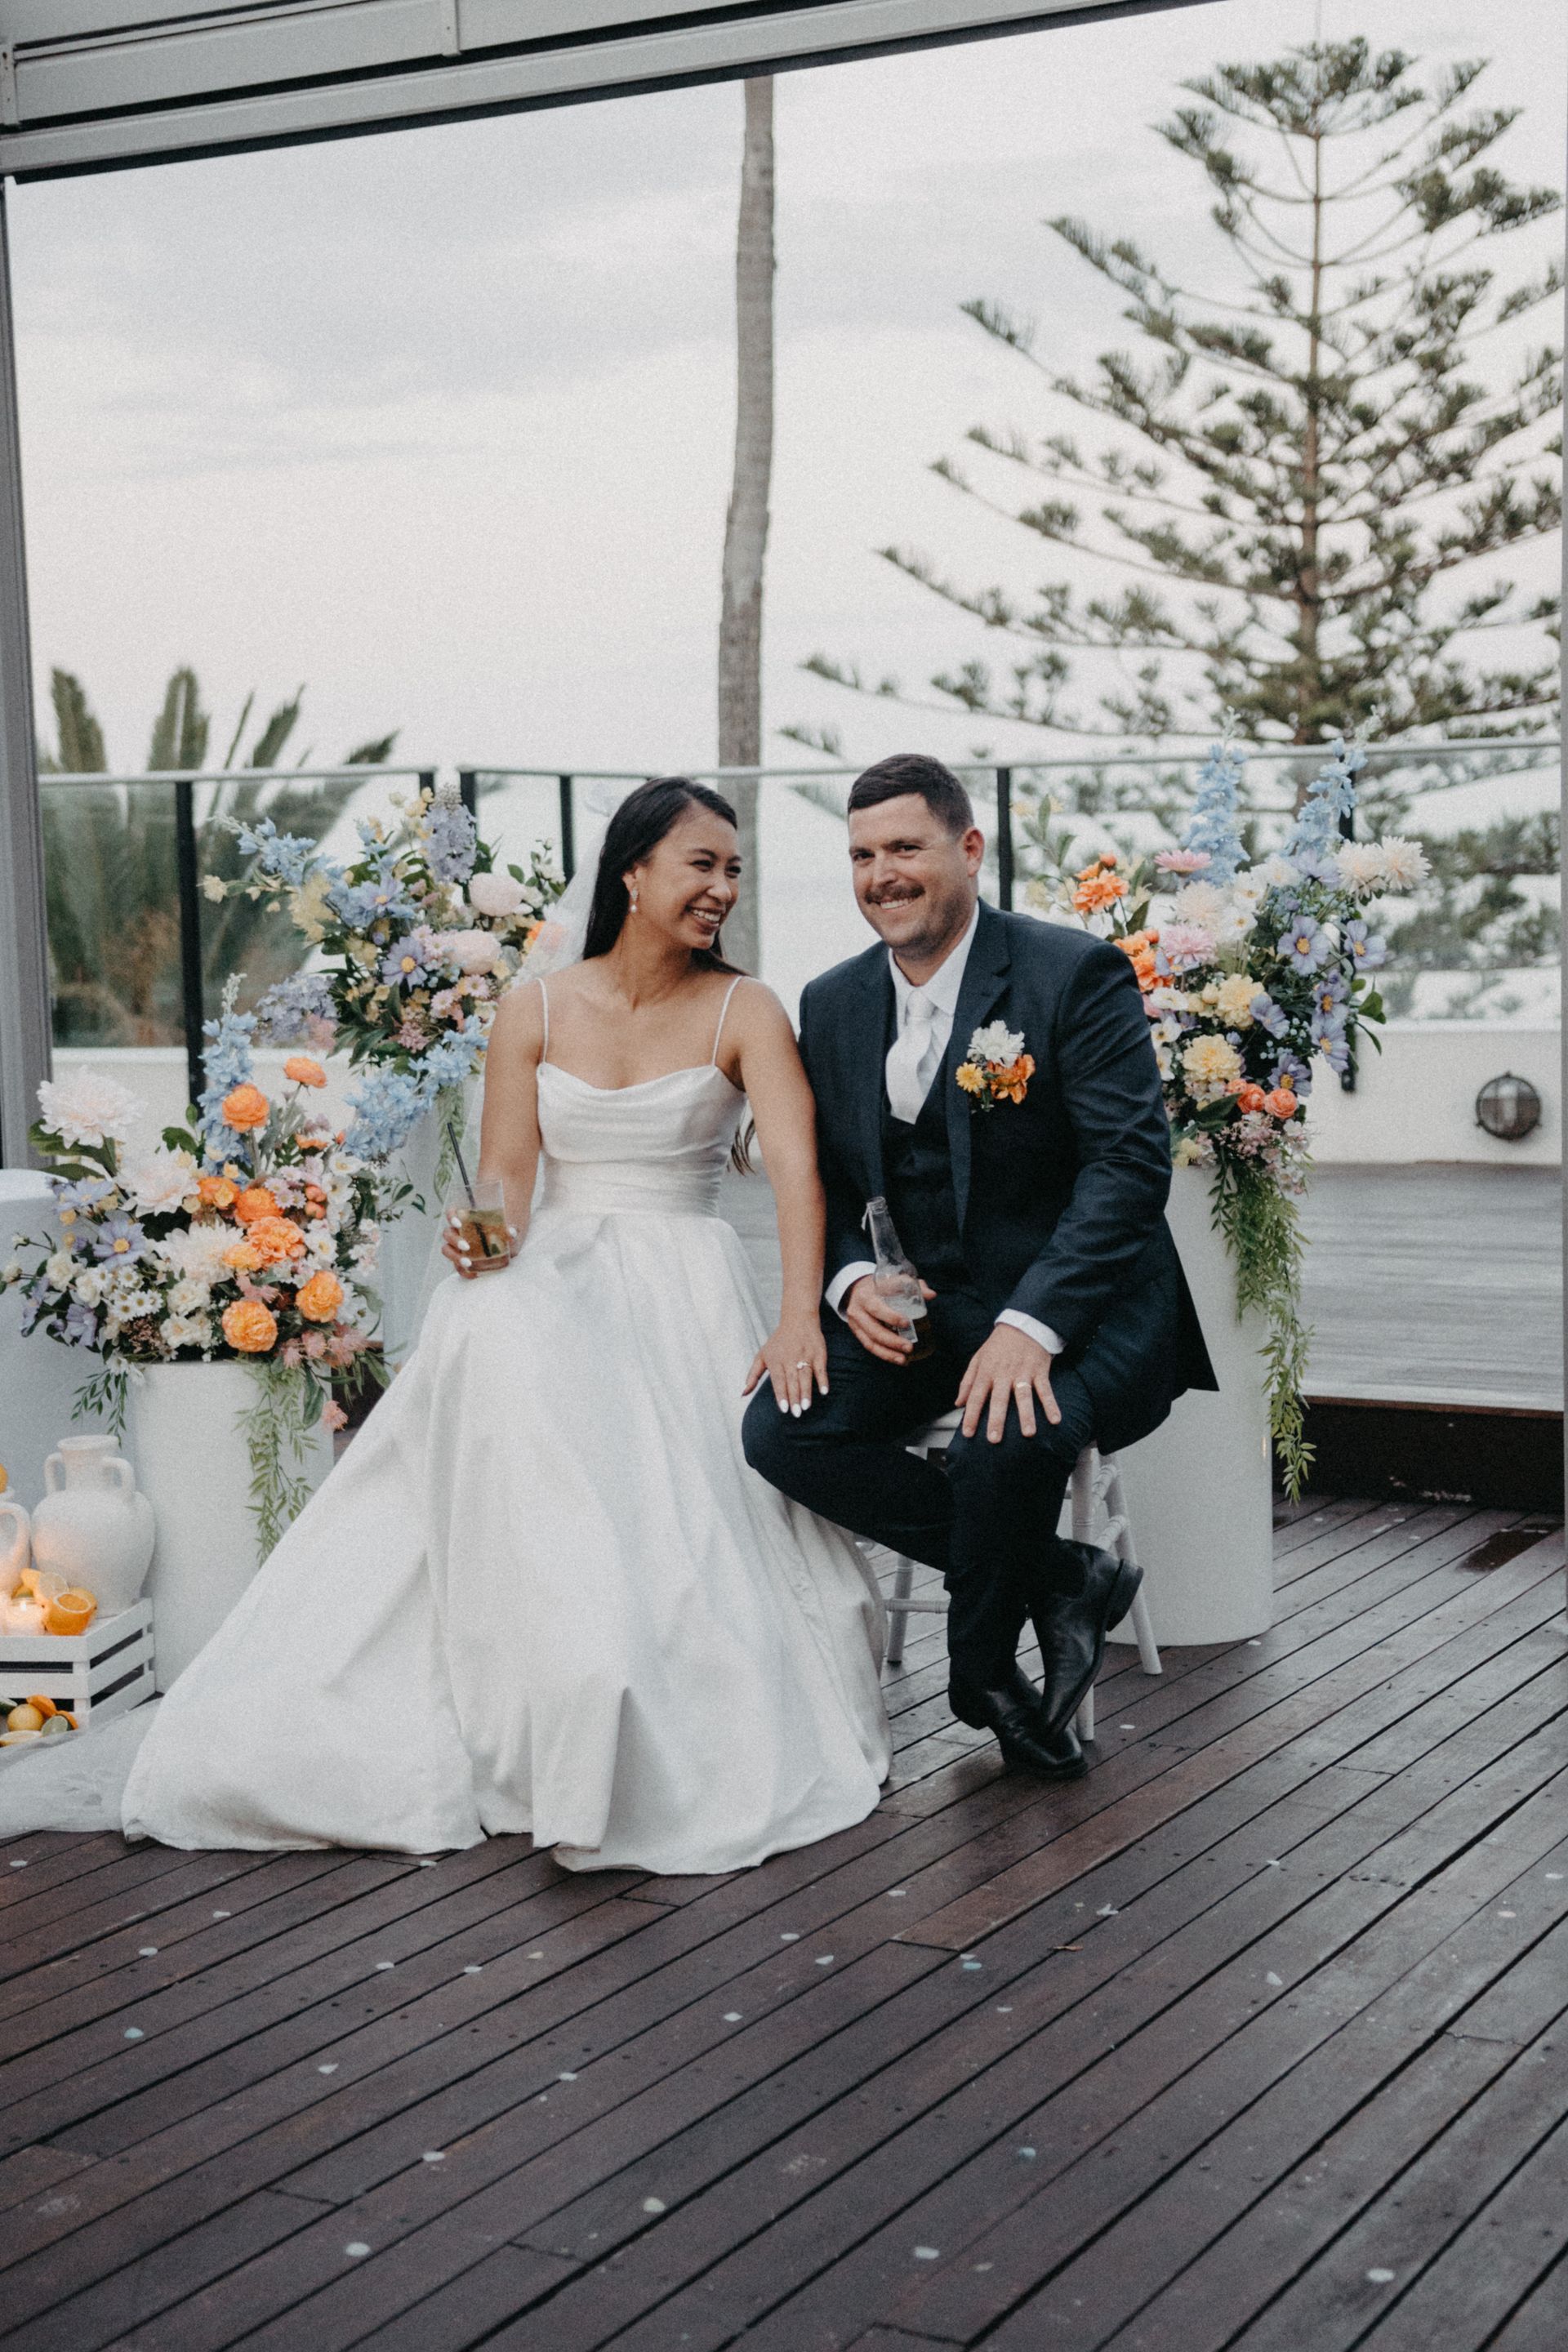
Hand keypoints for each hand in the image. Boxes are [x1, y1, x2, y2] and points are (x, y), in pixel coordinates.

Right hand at [442, 1209, 518, 1280]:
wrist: (506, 1250)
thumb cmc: (503, 1234)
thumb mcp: (509, 1232)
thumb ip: (511, 1231)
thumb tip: (511, 1233)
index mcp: (465, 1220)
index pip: (452, 1214)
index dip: (451, 1217)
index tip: (459, 1223)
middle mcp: (457, 1232)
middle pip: (447, 1233)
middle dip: (455, 1240)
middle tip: (467, 1247)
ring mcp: (456, 1247)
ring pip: (447, 1250)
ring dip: (455, 1257)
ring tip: (468, 1263)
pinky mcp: (460, 1261)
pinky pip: (456, 1267)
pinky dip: (463, 1271)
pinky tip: (473, 1274)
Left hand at [744, 1310, 828, 1415]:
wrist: (797, 1319)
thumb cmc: (778, 1342)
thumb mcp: (762, 1355)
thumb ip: (752, 1375)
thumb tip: (743, 1394)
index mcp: (775, 1360)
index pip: (778, 1381)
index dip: (781, 1395)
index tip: (784, 1409)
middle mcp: (790, 1358)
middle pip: (792, 1381)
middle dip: (794, 1397)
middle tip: (796, 1413)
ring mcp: (805, 1356)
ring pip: (806, 1376)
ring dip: (806, 1392)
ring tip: (806, 1406)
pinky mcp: (819, 1353)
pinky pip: (821, 1369)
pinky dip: (823, 1380)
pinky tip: (824, 1391)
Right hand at [843, 1273, 935, 1366]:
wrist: (857, 1289)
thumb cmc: (882, 1286)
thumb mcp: (895, 1281)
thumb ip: (913, 1286)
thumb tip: (931, 1295)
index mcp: (867, 1295)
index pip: (877, 1307)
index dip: (891, 1316)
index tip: (907, 1323)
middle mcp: (858, 1310)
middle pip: (874, 1329)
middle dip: (892, 1341)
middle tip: (909, 1347)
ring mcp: (856, 1323)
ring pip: (870, 1342)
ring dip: (888, 1353)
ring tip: (904, 1360)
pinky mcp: (857, 1333)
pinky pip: (870, 1347)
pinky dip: (884, 1355)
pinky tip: (897, 1359)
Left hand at [957, 1325, 1060, 1443]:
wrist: (1022, 1324)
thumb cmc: (998, 1345)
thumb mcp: (978, 1359)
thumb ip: (967, 1382)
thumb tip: (958, 1403)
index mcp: (986, 1371)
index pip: (976, 1396)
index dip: (971, 1415)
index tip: (968, 1433)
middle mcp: (1004, 1374)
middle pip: (999, 1399)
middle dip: (997, 1420)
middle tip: (994, 1439)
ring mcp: (1022, 1373)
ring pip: (1024, 1397)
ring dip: (1026, 1415)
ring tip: (1028, 1433)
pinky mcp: (1039, 1371)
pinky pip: (1045, 1390)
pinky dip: (1051, 1404)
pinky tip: (1055, 1420)